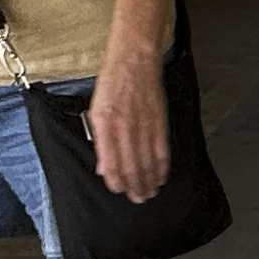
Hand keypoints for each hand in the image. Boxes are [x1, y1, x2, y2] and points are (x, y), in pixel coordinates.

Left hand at [88, 43, 169, 202]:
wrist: (134, 60)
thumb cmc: (113, 83)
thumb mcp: (96, 110)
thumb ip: (99, 139)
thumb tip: (102, 166)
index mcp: (106, 124)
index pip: (111, 161)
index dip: (115, 179)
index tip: (118, 190)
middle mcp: (125, 127)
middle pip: (131, 165)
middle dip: (134, 185)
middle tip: (137, 198)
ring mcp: (144, 125)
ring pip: (147, 161)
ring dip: (148, 180)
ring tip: (149, 192)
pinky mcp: (159, 121)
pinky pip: (161, 149)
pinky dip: (162, 165)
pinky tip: (161, 176)